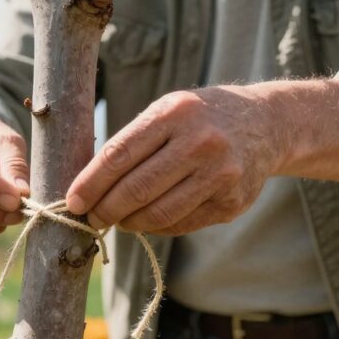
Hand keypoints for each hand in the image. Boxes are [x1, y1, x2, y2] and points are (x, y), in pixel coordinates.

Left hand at [65, 87, 283, 235]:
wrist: (266, 124)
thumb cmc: (199, 119)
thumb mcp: (167, 111)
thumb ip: (131, 142)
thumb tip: (86, 184)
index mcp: (174, 113)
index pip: (119, 154)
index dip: (90, 183)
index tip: (72, 201)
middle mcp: (200, 142)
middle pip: (137, 189)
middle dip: (105, 209)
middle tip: (90, 218)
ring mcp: (220, 174)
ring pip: (158, 213)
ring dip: (128, 223)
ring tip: (116, 220)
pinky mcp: (232, 202)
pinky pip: (181, 224)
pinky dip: (155, 226)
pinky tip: (145, 220)